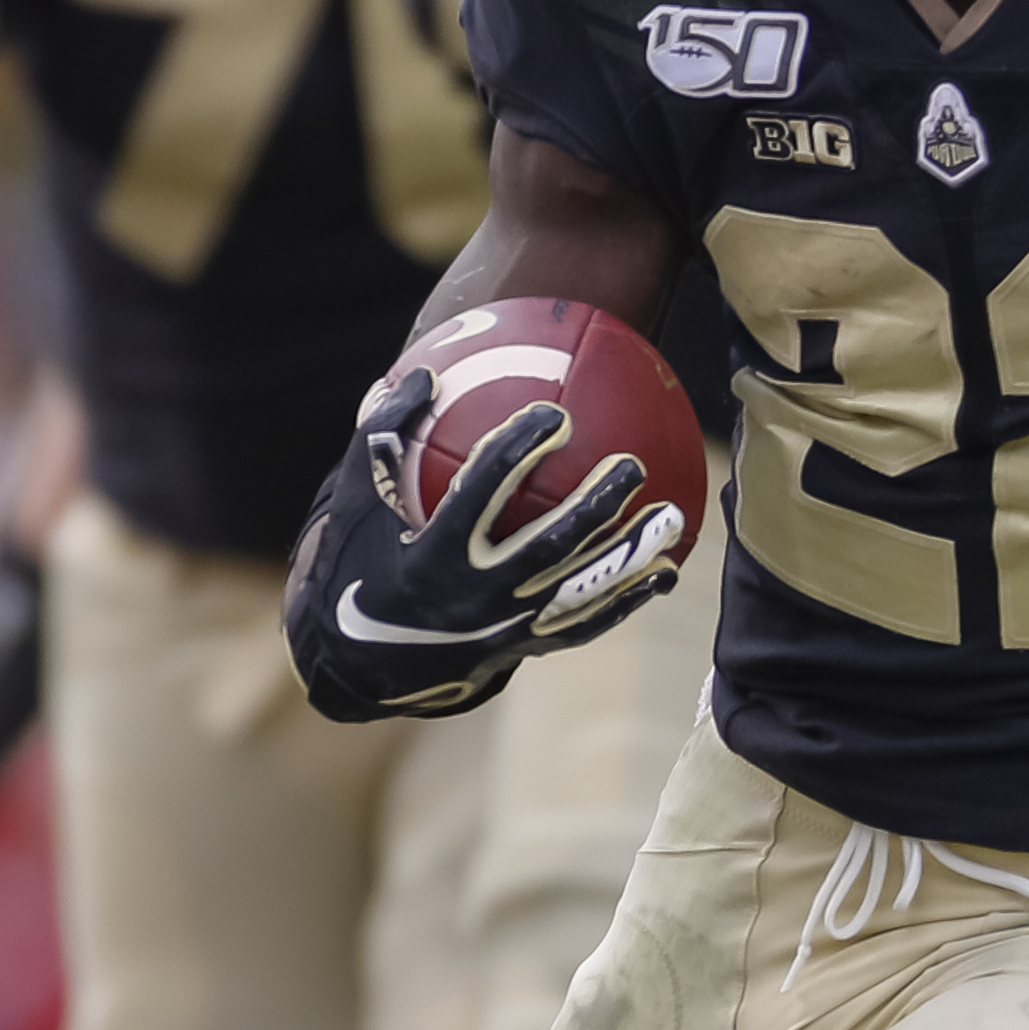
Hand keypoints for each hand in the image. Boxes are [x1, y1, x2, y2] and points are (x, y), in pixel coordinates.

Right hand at [280, 366, 678, 724]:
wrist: (364, 658)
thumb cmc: (360, 560)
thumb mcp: (355, 501)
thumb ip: (383, 435)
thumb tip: (420, 371)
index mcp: (433, 555)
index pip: (480, 496)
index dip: (516, 454)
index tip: (553, 416)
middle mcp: (474, 597)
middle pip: (546, 548)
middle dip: (592, 507)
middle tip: (630, 465)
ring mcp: (504, 628)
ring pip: (578, 592)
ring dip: (629, 556)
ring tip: (673, 517)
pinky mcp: (523, 646)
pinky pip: (584, 625)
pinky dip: (626, 602)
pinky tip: (667, 574)